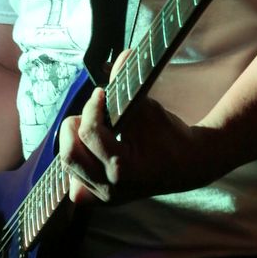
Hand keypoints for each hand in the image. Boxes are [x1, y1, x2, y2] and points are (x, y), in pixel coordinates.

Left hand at [59, 54, 205, 204]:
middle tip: (89, 113)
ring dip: (73, 143)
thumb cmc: (169, 135)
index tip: (101, 93)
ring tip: (89, 130)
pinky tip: (90, 155)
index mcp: (124, 167)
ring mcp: (106, 197)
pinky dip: (76, 170)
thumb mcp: (149, 108)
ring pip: (68, 168)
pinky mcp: (103, 200)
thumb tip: (120, 56)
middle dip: (73, 126)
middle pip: (69, 154)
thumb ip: (128, 84)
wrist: (188, 164)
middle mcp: (111, 187)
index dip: (92, 106)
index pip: (90, 133)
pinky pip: (76, 189)